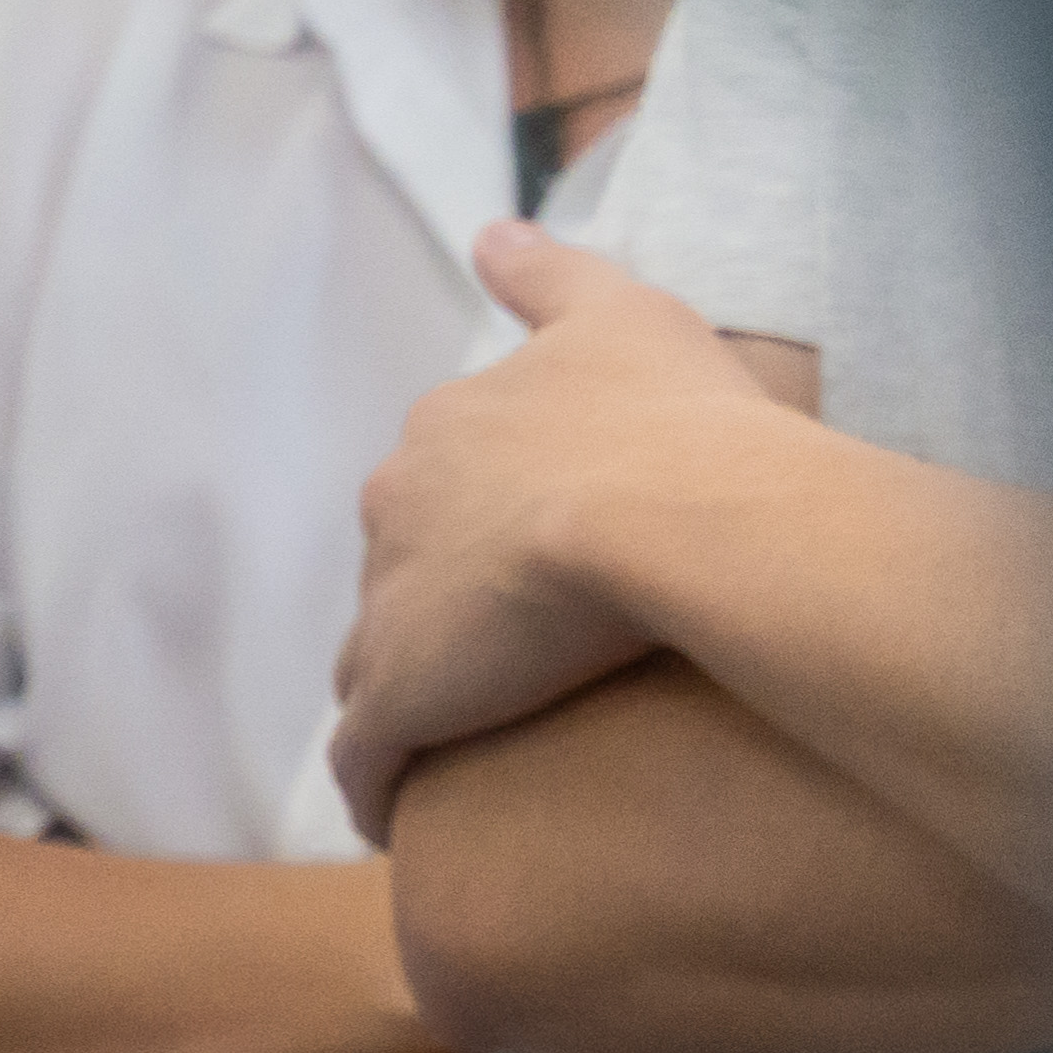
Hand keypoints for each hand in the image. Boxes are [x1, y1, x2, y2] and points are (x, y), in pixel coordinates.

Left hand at [340, 227, 798, 813]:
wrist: (681, 521)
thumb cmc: (679, 421)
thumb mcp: (623, 316)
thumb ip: (549, 274)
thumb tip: (493, 227)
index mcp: (442, 436)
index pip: (436, 494)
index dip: (476, 534)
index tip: (516, 572)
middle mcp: (393, 516)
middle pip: (401, 577)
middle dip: (435, 617)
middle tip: (504, 669)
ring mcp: (389, 614)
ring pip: (381, 668)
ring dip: (411, 706)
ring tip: (461, 754)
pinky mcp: (399, 705)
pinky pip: (371, 765)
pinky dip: (384, 791)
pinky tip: (404, 825)